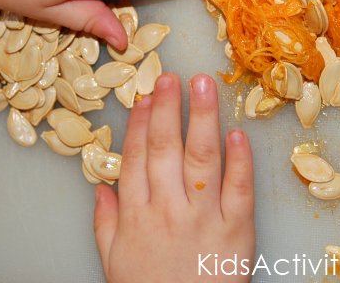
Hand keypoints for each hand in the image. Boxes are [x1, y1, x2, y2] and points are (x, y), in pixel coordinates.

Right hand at [93, 73, 254, 281]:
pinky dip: (239, 158)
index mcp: (137, 216)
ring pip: (202, 158)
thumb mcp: (115, 262)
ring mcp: (205, 217)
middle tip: (170, 76)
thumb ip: (105, 224)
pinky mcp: (237, 229)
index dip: (140, 124)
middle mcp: (168, 209)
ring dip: (201, 117)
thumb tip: (100, 189)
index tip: (144, 96)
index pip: (136, 158)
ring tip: (202, 85)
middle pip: (165, 149)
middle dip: (167, 109)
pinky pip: (239, 188)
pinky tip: (237, 132)